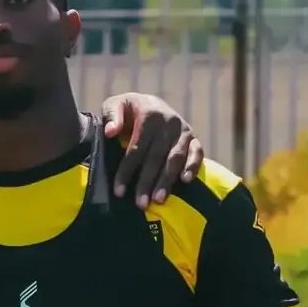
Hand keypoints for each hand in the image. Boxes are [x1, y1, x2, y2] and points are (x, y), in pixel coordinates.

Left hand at [102, 93, 203, 208]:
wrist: (150, 102)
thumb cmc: (128, 109)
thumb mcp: (115, 104)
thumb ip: (111, 115)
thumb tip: (110, 132)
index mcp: (149, 114)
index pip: (136, 148)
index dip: (127, 170)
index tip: (119, 191)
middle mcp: (169, 122)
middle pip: (156, 157)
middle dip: (147, 182)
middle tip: (141, 203)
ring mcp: (183, 130)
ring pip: (175, 158)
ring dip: (167, 180)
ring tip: (158, 200)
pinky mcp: (194, 137)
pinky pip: (197, 152)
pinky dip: (193, 166)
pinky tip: (185, 181)